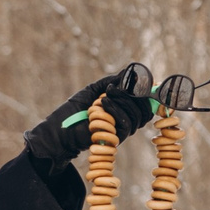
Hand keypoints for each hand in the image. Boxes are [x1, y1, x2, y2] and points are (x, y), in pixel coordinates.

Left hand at [25, 67, 154, 162]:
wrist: (61, 128)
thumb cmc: (75, 109)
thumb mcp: (94, 89)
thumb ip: (111, 81)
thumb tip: (127, 72)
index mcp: (123, 109)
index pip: (145, 104)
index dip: (148, 94)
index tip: (143, 81)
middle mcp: (126, 121)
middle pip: (145, 110)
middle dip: (134, 95)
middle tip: (115, 86)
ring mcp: (121, 130)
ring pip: (136, 117)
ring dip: (123, 101)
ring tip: (105, 94)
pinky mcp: (116, 138)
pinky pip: (126, 124)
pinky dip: (115, 110)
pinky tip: (102, 103)